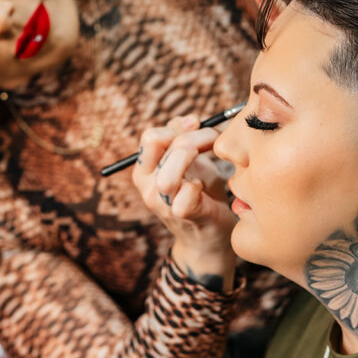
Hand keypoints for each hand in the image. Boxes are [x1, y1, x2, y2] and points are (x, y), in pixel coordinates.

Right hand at [132, 115, 236, 291]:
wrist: (210, 237)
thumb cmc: (202, 195)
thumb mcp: (191, 162)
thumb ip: (184, 139)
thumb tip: (191, 120)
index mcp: (145, 170)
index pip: (151, 136)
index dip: (176, 126)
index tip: (198, 126)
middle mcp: (147, 186)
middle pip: (158, 145)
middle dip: (191, 136)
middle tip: (212, 140)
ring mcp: (161, 203)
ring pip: (168, 171)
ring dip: (195, 156)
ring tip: (212, 159)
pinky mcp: (181, 216)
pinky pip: (185, 195)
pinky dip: (198, 187)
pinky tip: (204, 189)